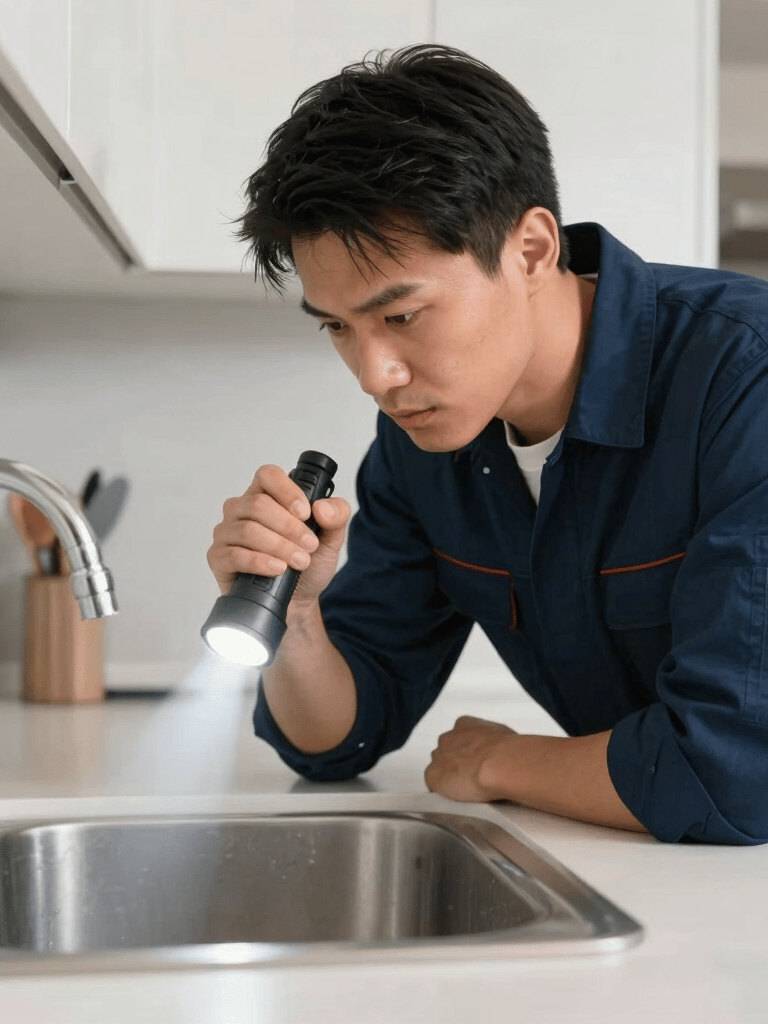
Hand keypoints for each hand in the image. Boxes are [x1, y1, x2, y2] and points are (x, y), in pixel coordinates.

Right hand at [207, 463, 350, 602]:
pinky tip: (278, 568)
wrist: (299, 601)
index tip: (306, 513)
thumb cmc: (309, 564)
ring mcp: (227, 532)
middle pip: (258, 504)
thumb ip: (337, 516)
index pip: (268, 475)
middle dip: (290, 527)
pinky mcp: (219, 558)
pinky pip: (234, 555)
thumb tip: (321, 506)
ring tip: (300, 561)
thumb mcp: (332, 539)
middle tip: (310, 545)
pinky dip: (260, 562)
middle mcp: (241, 509)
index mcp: (266, 495)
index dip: (287, 491)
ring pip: (247, 529)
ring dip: (279, 546)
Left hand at [424, 715, 517, 802]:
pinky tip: (457, 799)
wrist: (501, 763)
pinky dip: (442, 793)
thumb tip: (501, 752)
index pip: (459, 737)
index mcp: (465, 724)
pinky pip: (433, 786)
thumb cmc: (508, 751)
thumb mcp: (504, 736)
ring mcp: (438, 757)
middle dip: (456, 764)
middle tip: (472, 777)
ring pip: (439, 769)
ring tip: (467, 790)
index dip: (467, 751)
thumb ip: (492, 742)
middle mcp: (448, 738)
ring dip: (449, 778)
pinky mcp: (433, 776)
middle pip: (446, 753)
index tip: (476, 761)